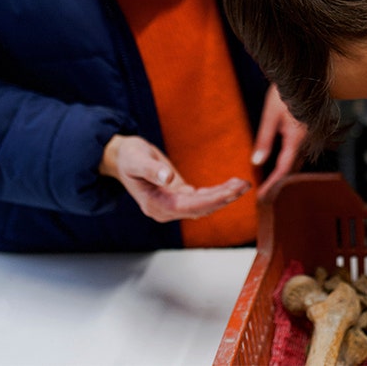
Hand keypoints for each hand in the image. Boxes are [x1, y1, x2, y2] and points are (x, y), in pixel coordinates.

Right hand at [99, 134, 248, 221]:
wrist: (122, 158)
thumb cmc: (128, 157)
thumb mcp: (136, 159)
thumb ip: (151, 169)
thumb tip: (167, 178)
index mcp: (155, 205)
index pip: (188, 206)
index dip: (211, 200)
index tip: (231, 192)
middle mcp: (165, 210)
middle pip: (200, 208)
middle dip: (223, 198)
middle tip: (244, 185)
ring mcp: (172, 205)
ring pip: (203, 205)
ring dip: (224, 196)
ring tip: (243, 184)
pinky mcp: (179, 197)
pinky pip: (202, 199)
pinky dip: (217, 193)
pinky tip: (232, 186)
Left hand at [252, 84, 308, 200]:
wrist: (304, 75)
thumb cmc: (286, 93)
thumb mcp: (270, 116)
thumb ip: (264, 140)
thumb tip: (256, 162)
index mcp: (296, 139)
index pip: (284, 169)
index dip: (273, 184)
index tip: (263, 196)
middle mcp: (305, 141)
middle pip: (292, 168)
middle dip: (278, 183)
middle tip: (265, 195)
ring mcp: (308, 136)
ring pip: (297, 161)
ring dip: (284, 173)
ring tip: (270, 183)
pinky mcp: (307, 132)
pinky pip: (299, 152)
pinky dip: (289, 162)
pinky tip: (281, 163)